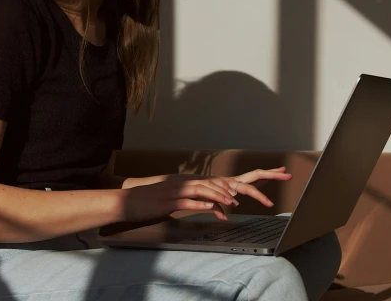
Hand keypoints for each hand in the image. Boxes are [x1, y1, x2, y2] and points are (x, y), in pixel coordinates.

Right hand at [121, 167, 292, 221]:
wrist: (127, 201)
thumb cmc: (151, 203)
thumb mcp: (177, 202)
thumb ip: (196, 202)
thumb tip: (214, 208)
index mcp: (190, 182)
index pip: (221, 180)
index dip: (243, 181)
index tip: (263, 180)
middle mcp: (186, 182)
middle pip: (219, 182)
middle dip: (240, 186)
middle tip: (256, 193)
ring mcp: (178, 191)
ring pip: (204, 190)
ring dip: (220, 196)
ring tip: (234, 203)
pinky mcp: (169, 201)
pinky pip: (189, 202)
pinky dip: (203, 204)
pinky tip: (213, 208)